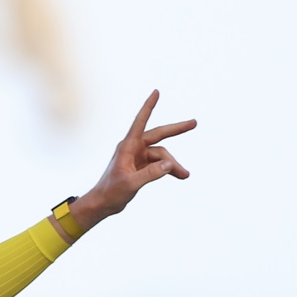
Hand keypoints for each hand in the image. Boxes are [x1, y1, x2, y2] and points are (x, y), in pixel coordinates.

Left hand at [69, 91, 195, 232]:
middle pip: (158, 135)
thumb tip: (169, 164)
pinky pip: (159, 164)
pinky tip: (179, 175)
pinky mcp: (141, 166)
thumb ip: (150, 174)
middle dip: (176, 130)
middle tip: (194, 123)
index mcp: (127, 147)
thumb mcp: (131, 184)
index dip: (148, 106)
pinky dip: (168, 170)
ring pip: (161, 156)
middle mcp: (133, 148)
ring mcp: (138, 157)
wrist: (102, 204)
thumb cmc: (111, 192)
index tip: (156, 92)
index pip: (140, 122)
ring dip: (173, 165)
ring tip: (185, 176)